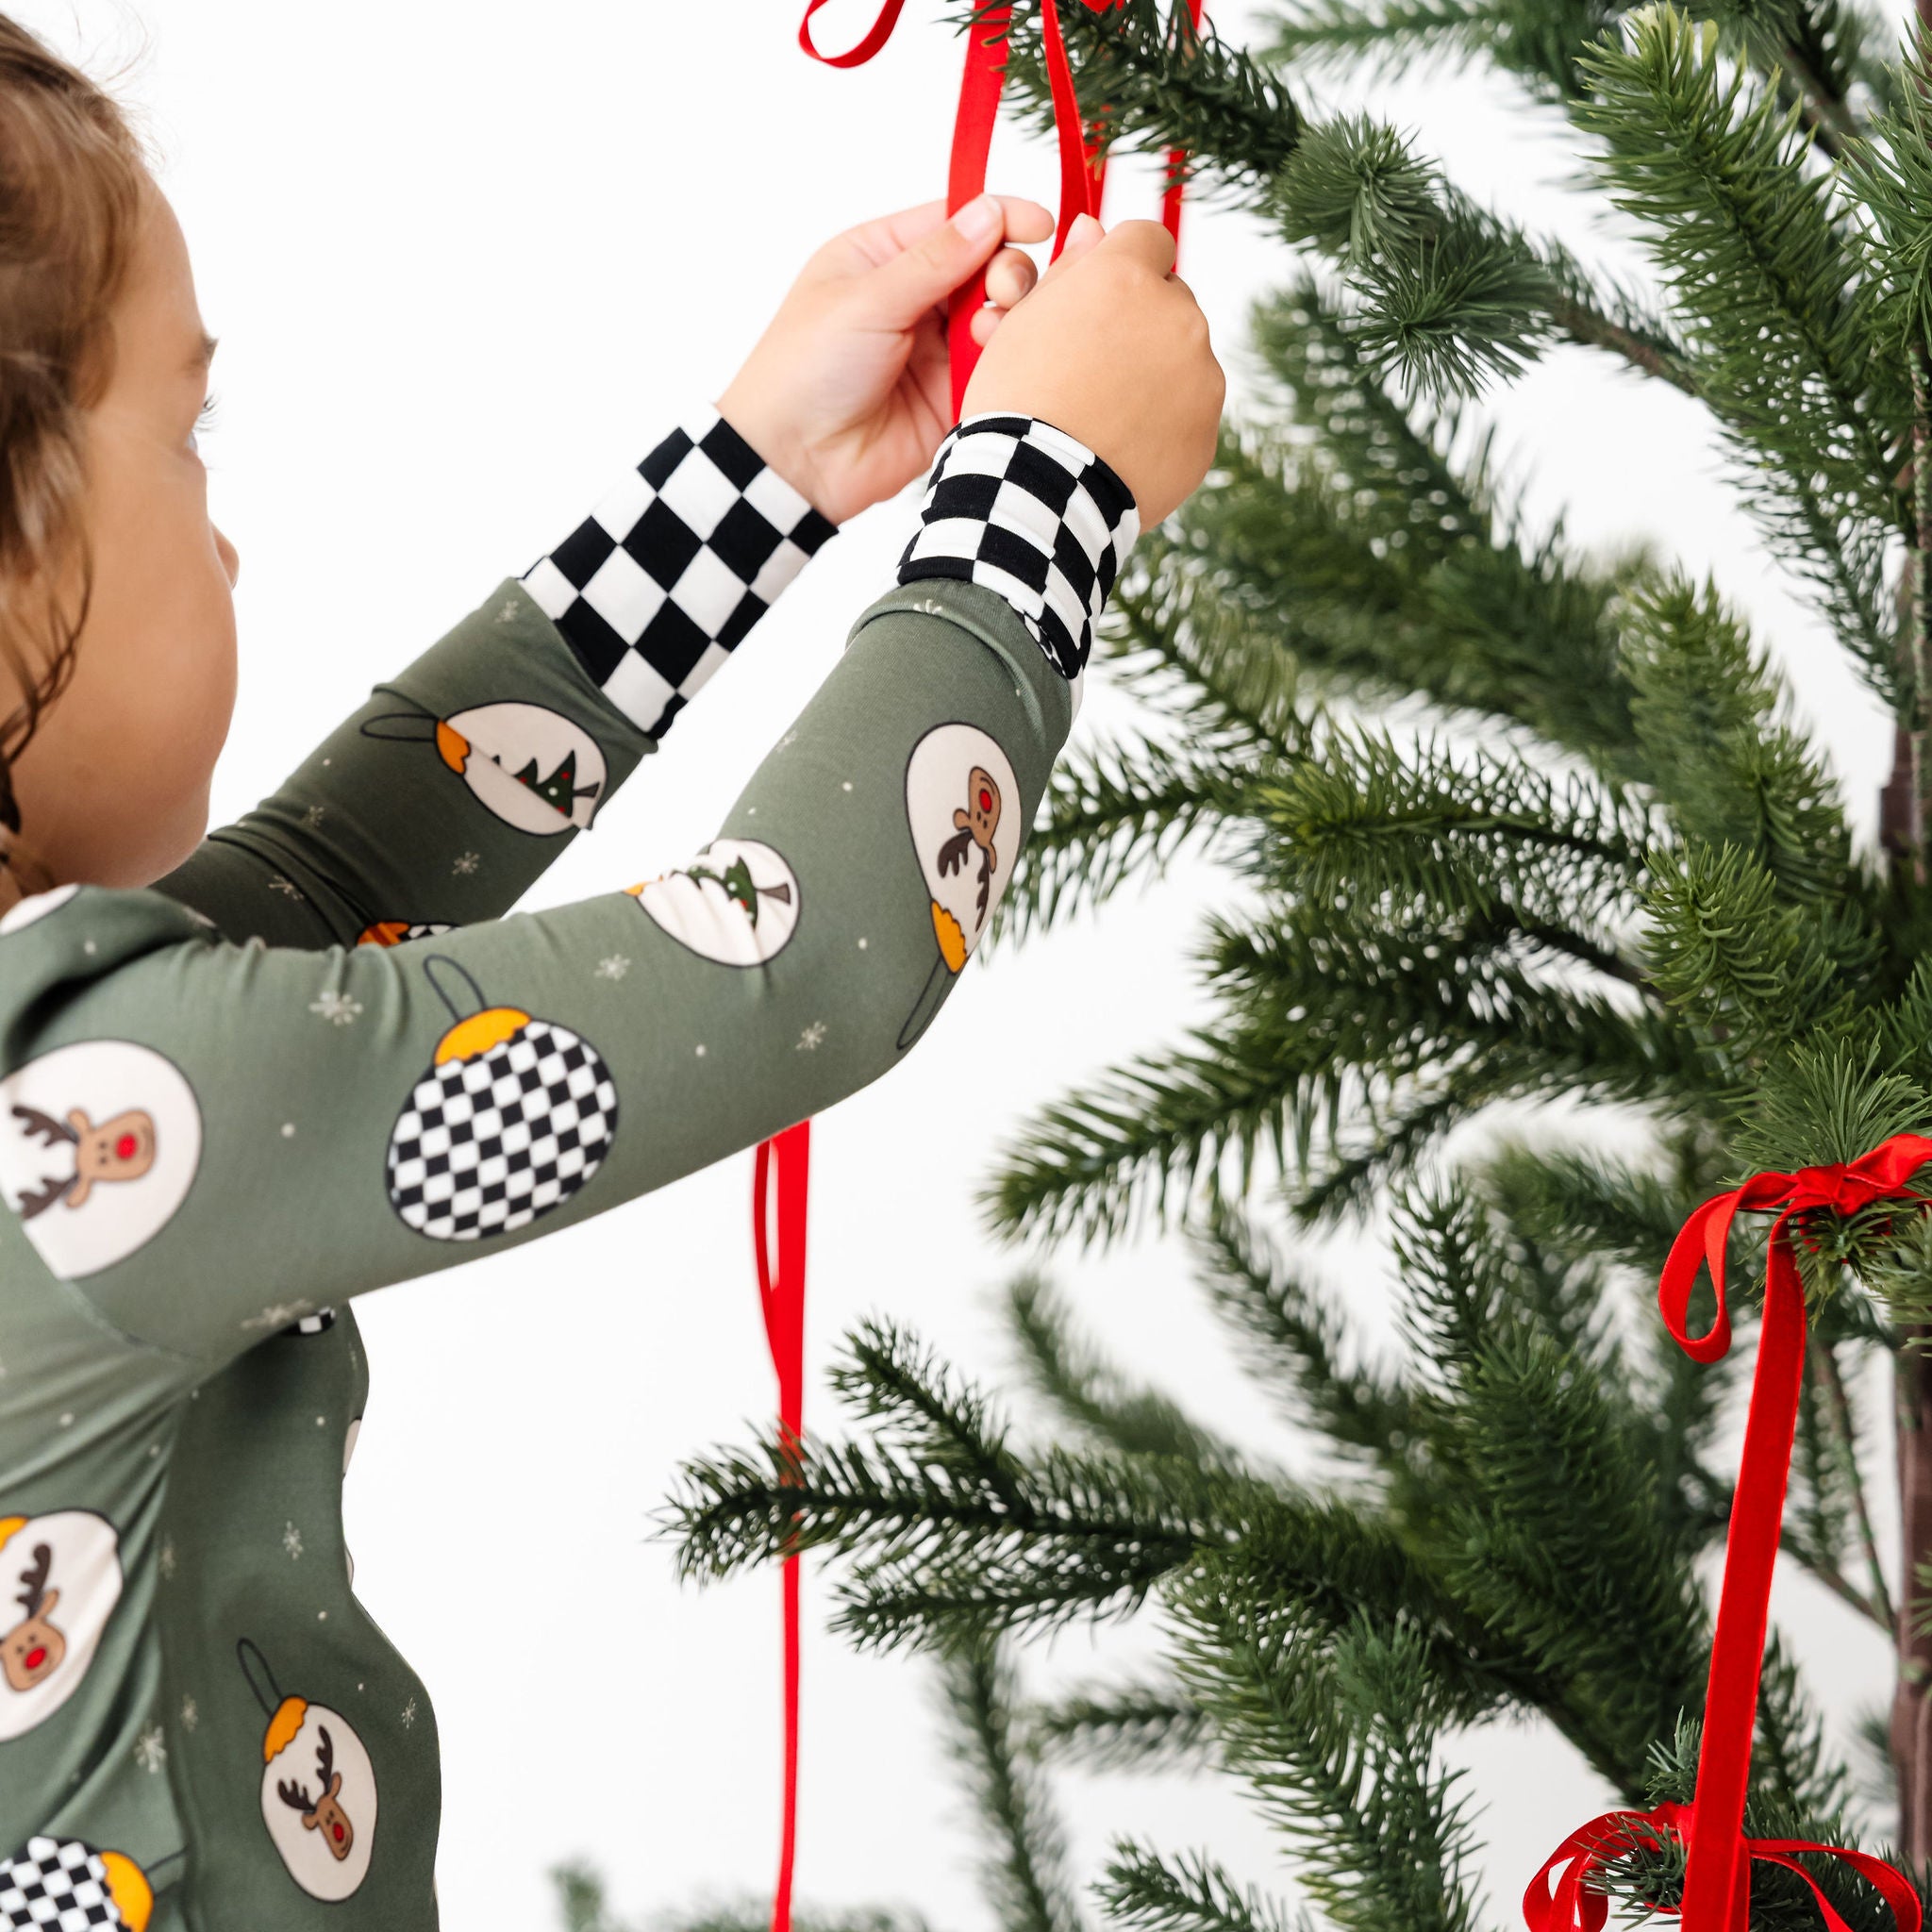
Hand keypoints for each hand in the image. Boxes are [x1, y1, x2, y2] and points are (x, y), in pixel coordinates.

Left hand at [714, 193, 1055, 528]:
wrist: (796, 461)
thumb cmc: (807, 369)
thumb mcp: (866, 299)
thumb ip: (934, 259)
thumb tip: (990, 212)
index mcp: (881, 257)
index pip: (953, 221)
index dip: (999, 218)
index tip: (1040, 225)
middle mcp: (913, 297)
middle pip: (986, 265)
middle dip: (1007, 270)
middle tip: (1002, 290)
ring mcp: (936, 347)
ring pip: (998, 315)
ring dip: (1008, 316)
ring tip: (990, 332)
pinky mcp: (952, 393)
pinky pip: (995, 366)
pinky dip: (1005, 359)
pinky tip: (996, 361)